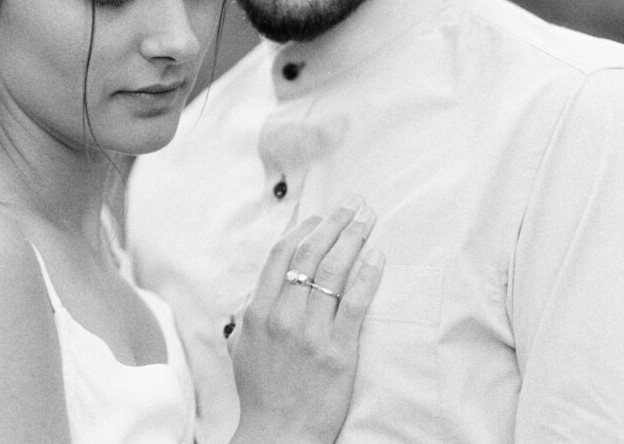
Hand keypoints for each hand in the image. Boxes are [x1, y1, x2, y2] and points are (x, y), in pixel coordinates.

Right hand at [229, 196, 383, 443]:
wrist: (278, 435)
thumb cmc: (261, 392)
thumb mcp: (245, 344)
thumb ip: (257, 309)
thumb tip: (272, 279)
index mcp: (259, 311)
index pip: (282, 255)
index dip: (304, 228)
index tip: (322, 214)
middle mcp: (283, 317)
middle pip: (311, 255)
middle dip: (335, 223)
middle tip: (354, 203)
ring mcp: (311, 335)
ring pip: (333, 273)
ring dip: (353, 239)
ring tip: (369, 218)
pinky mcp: (338, 353)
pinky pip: (355, 306)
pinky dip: (367, 277)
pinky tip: (377, 257)